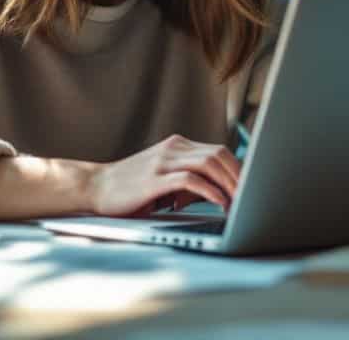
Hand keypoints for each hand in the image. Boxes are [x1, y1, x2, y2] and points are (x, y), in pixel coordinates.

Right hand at [88, 134, 241, 216]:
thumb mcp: (163, 178)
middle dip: (240, 175)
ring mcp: (163, 161)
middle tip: (252, 195)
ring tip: (240, 200)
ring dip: (229, 183)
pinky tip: (220, 203)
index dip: (239, 167)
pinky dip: (210, 191)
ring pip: (209, 163)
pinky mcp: (155, 179)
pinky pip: (191, 180)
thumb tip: (222, 192)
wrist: (95, 187)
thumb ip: (188, 179)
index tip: (253, 186)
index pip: (218, 151)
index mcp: (177, 145)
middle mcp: (172, 148)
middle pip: (219, 154)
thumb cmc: (131, 188)